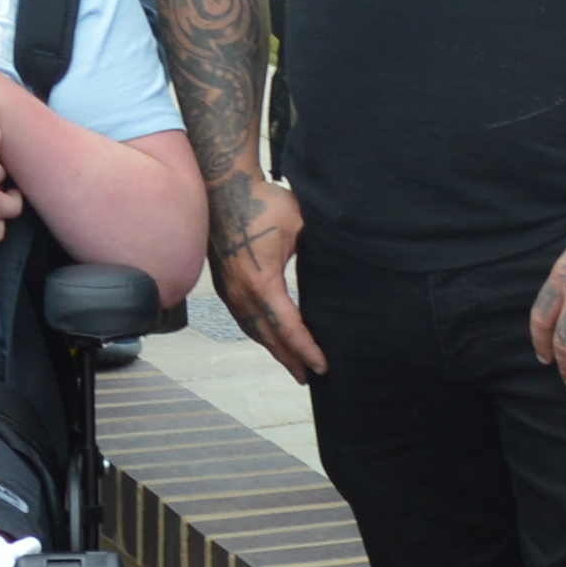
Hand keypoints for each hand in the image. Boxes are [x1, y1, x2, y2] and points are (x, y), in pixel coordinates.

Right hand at [210, 172, 322, 379]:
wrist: (224, 189)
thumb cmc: (262, 202)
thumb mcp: (299, 224)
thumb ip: (319, 247)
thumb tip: (342, 261)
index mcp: (261, 283)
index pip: (287, 327)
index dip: (306, 349)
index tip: (323, 365)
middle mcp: (242, 293)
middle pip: (268, 338)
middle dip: (290, 359)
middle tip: (309, 377)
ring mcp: (230, 291)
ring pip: (253, 331)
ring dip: (273, 349)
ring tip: (291, 364)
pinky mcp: (225, 285)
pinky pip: (244, 319)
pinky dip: (260, 334)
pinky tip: (269, 338)